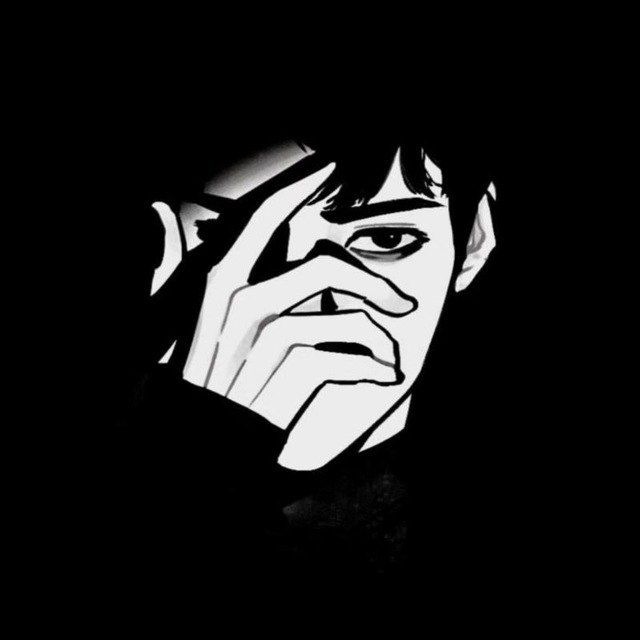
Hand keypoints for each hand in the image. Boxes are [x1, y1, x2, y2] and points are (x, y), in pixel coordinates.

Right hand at [151, 161, 413, 468]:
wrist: (195, 440)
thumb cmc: (192, 375)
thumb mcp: (172, 317)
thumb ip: (169, 265)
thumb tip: (157, 213)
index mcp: (219, 280)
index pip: (265, 216)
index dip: (303, 184)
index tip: (336, 165)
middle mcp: (242, 300)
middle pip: (325, 266)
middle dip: (374, 284)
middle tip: (404, 303)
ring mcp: (265, 338)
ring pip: (346, 316)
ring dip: (381, 336)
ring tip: (391, 353)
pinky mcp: (284, 376)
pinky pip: (346, 358)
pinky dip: (372, 369)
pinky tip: (381, 375)